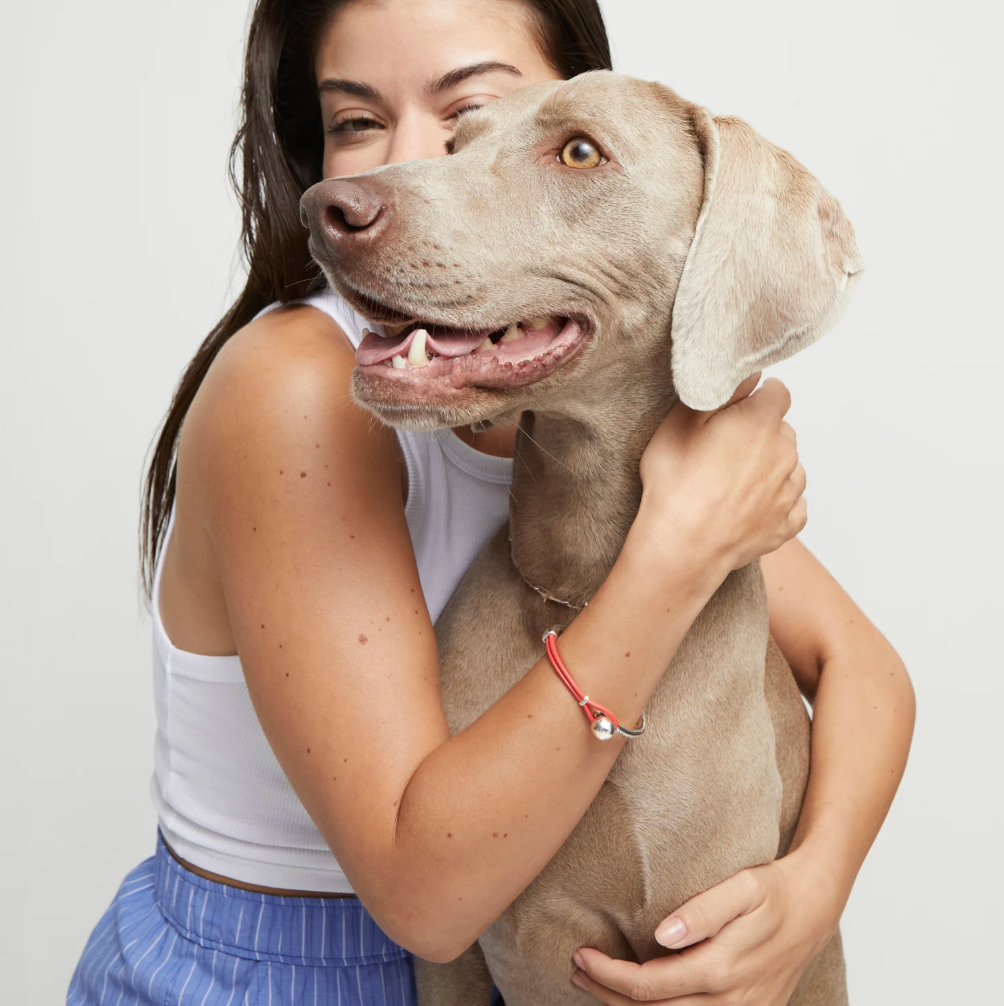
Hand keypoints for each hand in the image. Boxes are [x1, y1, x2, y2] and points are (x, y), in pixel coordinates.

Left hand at [570, 851, 840, 1003]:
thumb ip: (703, 910)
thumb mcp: (743, 886)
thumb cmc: (775, 889)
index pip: (648, 985)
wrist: (817, 905)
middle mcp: (731, 1000)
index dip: (609, 975)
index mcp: (721, 968)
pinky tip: (640, 998)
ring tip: (596, 984)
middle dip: (608, 995)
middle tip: (577, 968)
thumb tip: (662, 934)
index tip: (582, 953)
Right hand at [638, 375, 805, 572]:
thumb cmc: (676, 484)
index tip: (738, 407)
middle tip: (724, 449)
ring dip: (770, 468)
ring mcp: (788, 492)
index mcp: (761, 423)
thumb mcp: (680, 423)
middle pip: (782, 430)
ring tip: (733, 482)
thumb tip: (749, 374)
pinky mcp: (786, 525)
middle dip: (760, 433)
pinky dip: (777, 503)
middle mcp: (784, 454)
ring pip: (789, 467)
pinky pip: (792, 506)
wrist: (681, 546)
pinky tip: (750, 507)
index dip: (758, 396)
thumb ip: (720, 393)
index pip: (778, 392)